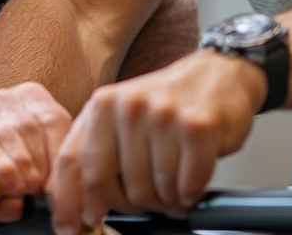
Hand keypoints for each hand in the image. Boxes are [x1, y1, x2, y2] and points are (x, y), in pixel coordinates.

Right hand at [0, 82, 72, 220]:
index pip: (55, 120)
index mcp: (29, 97)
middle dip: (39, 167)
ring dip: (20, 172)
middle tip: (36, 192)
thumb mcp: (23, 162)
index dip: (59, 155)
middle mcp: (6, 98)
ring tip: (20, 192)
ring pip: (11, 138)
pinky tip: (5, 186)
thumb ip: (41, 173)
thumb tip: (48, 194)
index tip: (56, 183)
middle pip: (34, 130)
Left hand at [48, 49, 265, 234]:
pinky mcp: (197, 126)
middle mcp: (130, 105)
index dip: (70, 202)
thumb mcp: (122, 115)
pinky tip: (193, 173)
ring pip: (157, 192)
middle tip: (152, 194)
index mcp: (104, 104)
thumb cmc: (171, 100)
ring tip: (176, 178)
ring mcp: (164, 114)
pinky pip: (187, 187)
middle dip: (138, 204)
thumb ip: (97, 152)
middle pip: (121, 190)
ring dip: (169, 199)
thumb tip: (78, 205)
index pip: (74, 163)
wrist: (221, 72)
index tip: (73, 226)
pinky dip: (191, 192)